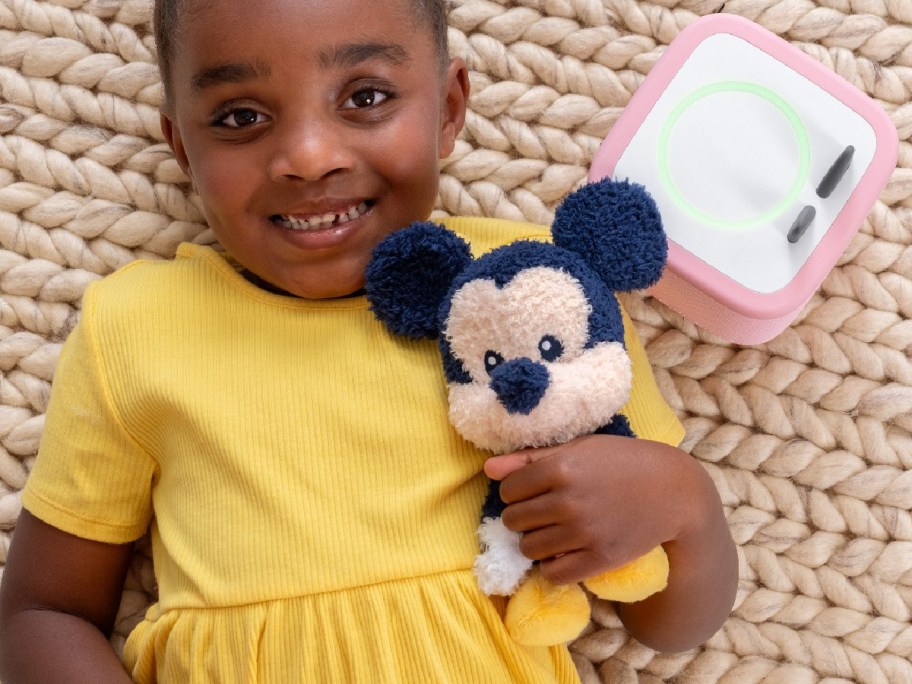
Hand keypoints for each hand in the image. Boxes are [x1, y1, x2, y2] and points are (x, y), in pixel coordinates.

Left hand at [487, 434, 738, 651]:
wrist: (673, 491)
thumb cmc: (622, 462)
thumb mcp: (578, 449)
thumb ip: (530, 458)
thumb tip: (487, 469)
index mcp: (561, 467)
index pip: (508, 489)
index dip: (516, 490)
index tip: (531, 490)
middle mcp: (568, 500)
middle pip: (514, 519)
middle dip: (522, 516)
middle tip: (542, 512)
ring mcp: (583, 532)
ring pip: (528, 548)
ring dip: (534, 541)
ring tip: (552, 531)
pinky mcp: (599, 559)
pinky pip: (553, 573)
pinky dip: (552, 565)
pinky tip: (564, 551)